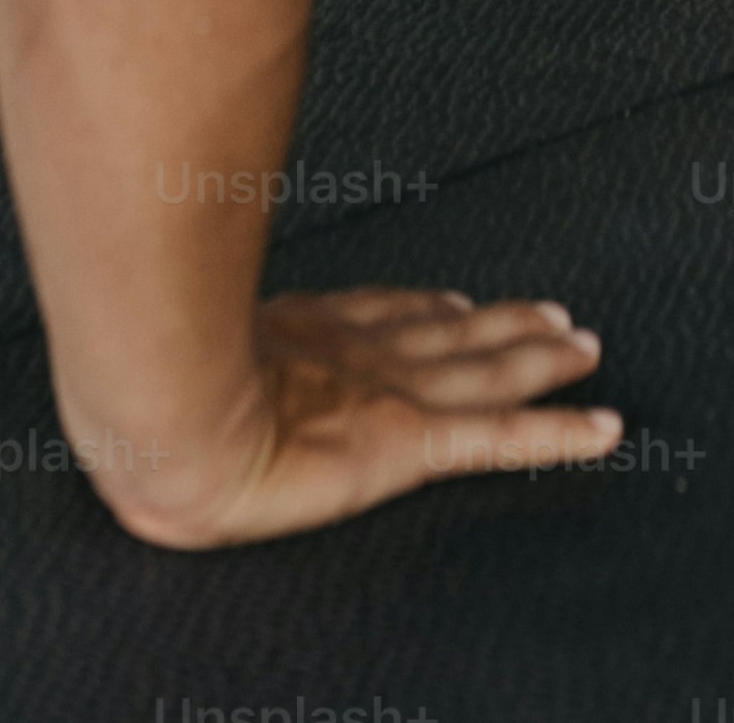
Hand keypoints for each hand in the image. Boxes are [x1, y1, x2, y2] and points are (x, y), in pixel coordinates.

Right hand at [96, 287, 622, 549]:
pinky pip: (507, 441)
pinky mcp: (415, 440)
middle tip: (556, 314)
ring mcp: (392, 395)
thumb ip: (172, 317)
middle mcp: (360, 356)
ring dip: (542, 361)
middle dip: (505, 325)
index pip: (382, 318)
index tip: (458, 302)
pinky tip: (605, 428)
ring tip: (586, 346)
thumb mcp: (164, 344)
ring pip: (491, 374)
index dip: (429, 310)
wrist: (166, 419)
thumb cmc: (151, 383)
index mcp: (301, 335)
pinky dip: (562, 434)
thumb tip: (128, 291)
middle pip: (454, 336)